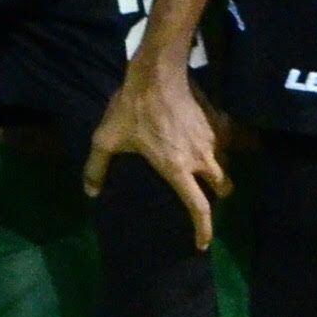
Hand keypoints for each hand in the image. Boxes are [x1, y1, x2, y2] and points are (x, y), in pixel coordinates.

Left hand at [84, 55, 226, 246]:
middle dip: (218, 195)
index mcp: (177, 170)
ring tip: (203, 168)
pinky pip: (224, 140)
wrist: (157, 72)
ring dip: (218, 169)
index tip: (202, 243)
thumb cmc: (133, 108)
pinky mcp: (216, 121)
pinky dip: (218, 145)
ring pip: (225, 162)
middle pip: (224, 187)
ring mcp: (212, 138)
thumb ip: (96, 168)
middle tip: (204, 195)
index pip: (199, 208)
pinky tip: (202, 139)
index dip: (204, 230)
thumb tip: (91, 192)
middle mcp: (201, 158)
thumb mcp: (106, 139)